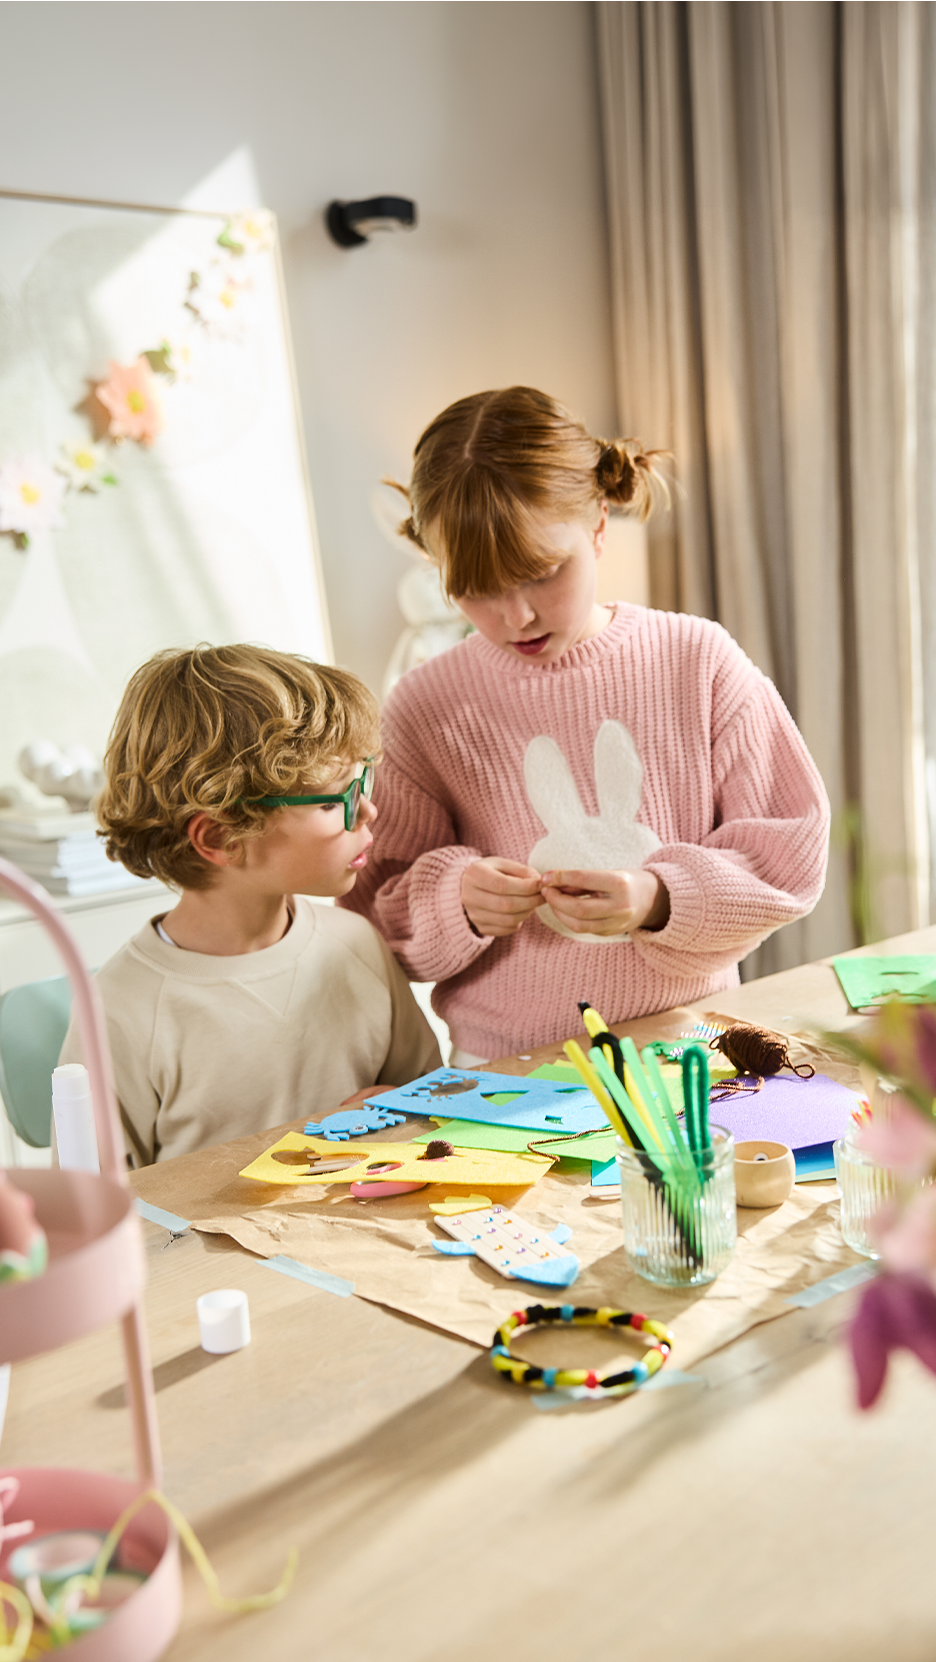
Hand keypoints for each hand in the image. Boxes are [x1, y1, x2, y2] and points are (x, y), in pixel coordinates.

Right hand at [462, 857, 543, 937]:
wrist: (466, 888)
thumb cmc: (489, 873)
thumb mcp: (502, 864)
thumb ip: (521, 871)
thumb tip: (538, 882)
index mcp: (474, 875)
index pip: (502, 885)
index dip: (526, 887)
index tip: (541, 884)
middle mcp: (469, 897)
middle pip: (506, 905)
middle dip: (530, 901)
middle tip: (543, 895)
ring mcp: (474, 915)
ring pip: (508, 920)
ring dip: (527, 912)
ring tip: (534, 903)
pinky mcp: (480, 927)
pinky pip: (506, 929)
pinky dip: (519, 921)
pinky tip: (522, 911)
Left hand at [540, 868, 669, 935]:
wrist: (654, 900)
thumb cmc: (626, 882)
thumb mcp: (608, 873)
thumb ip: (581, 880)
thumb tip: (551, 882)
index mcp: (619, 884)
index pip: (583, 879)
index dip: (560, 877)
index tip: (545, 876)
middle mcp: (620, 906)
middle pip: (578, 908)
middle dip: (556, 900)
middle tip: (545, 891)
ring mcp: (616, 923)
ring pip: (578, 924)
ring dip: (559, 912)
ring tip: (552, 900)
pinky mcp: (611, 933)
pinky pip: (584, 929)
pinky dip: (569, 919)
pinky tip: (563, 910)